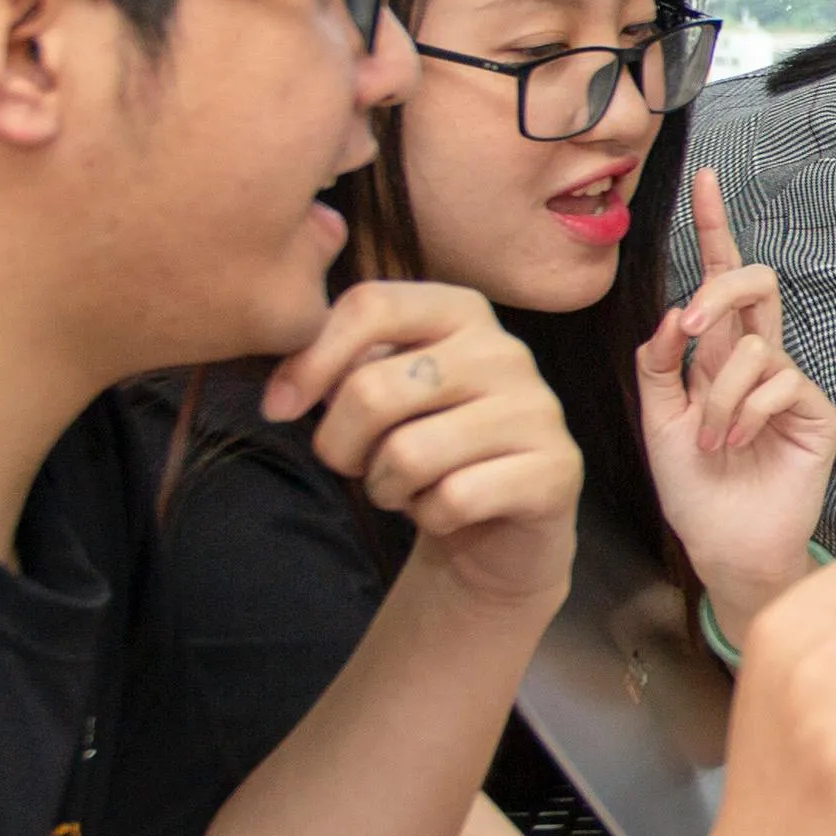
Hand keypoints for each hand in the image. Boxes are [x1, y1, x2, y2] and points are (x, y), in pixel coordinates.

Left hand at [263, 281, 580, 610]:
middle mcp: (506, 350)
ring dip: (385, 487)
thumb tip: (283, 388)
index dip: (309, 361)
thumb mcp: (379, 395)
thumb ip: (338, 366)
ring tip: (403, 489)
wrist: (500, 530)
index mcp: (461, 311)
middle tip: (355, 465)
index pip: (371, 305)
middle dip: (340, 445)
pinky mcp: (556, 470)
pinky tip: (446, 512)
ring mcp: (538, 409)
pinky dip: (431, 517)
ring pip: (410, 453)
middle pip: (375, 389)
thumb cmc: (427, 450)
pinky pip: (454, 498)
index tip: (279, 408)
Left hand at [642, 168, 835, 619]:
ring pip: (754, 346)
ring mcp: (791, 384)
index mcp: (718, 355)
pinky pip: (779, 382)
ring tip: (711, 442)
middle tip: (690, 328)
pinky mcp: (817, 411)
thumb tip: (671, 315)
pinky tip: (737, 446)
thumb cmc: (693, 490)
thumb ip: (657, 366)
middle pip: (754, 284)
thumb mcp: (657, 422)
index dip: (716, 228)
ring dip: (718, 397)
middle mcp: (757, 360)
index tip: (704, 179)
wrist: (724, 547)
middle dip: (718, 292)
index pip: (720, 279)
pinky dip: (745, 414)